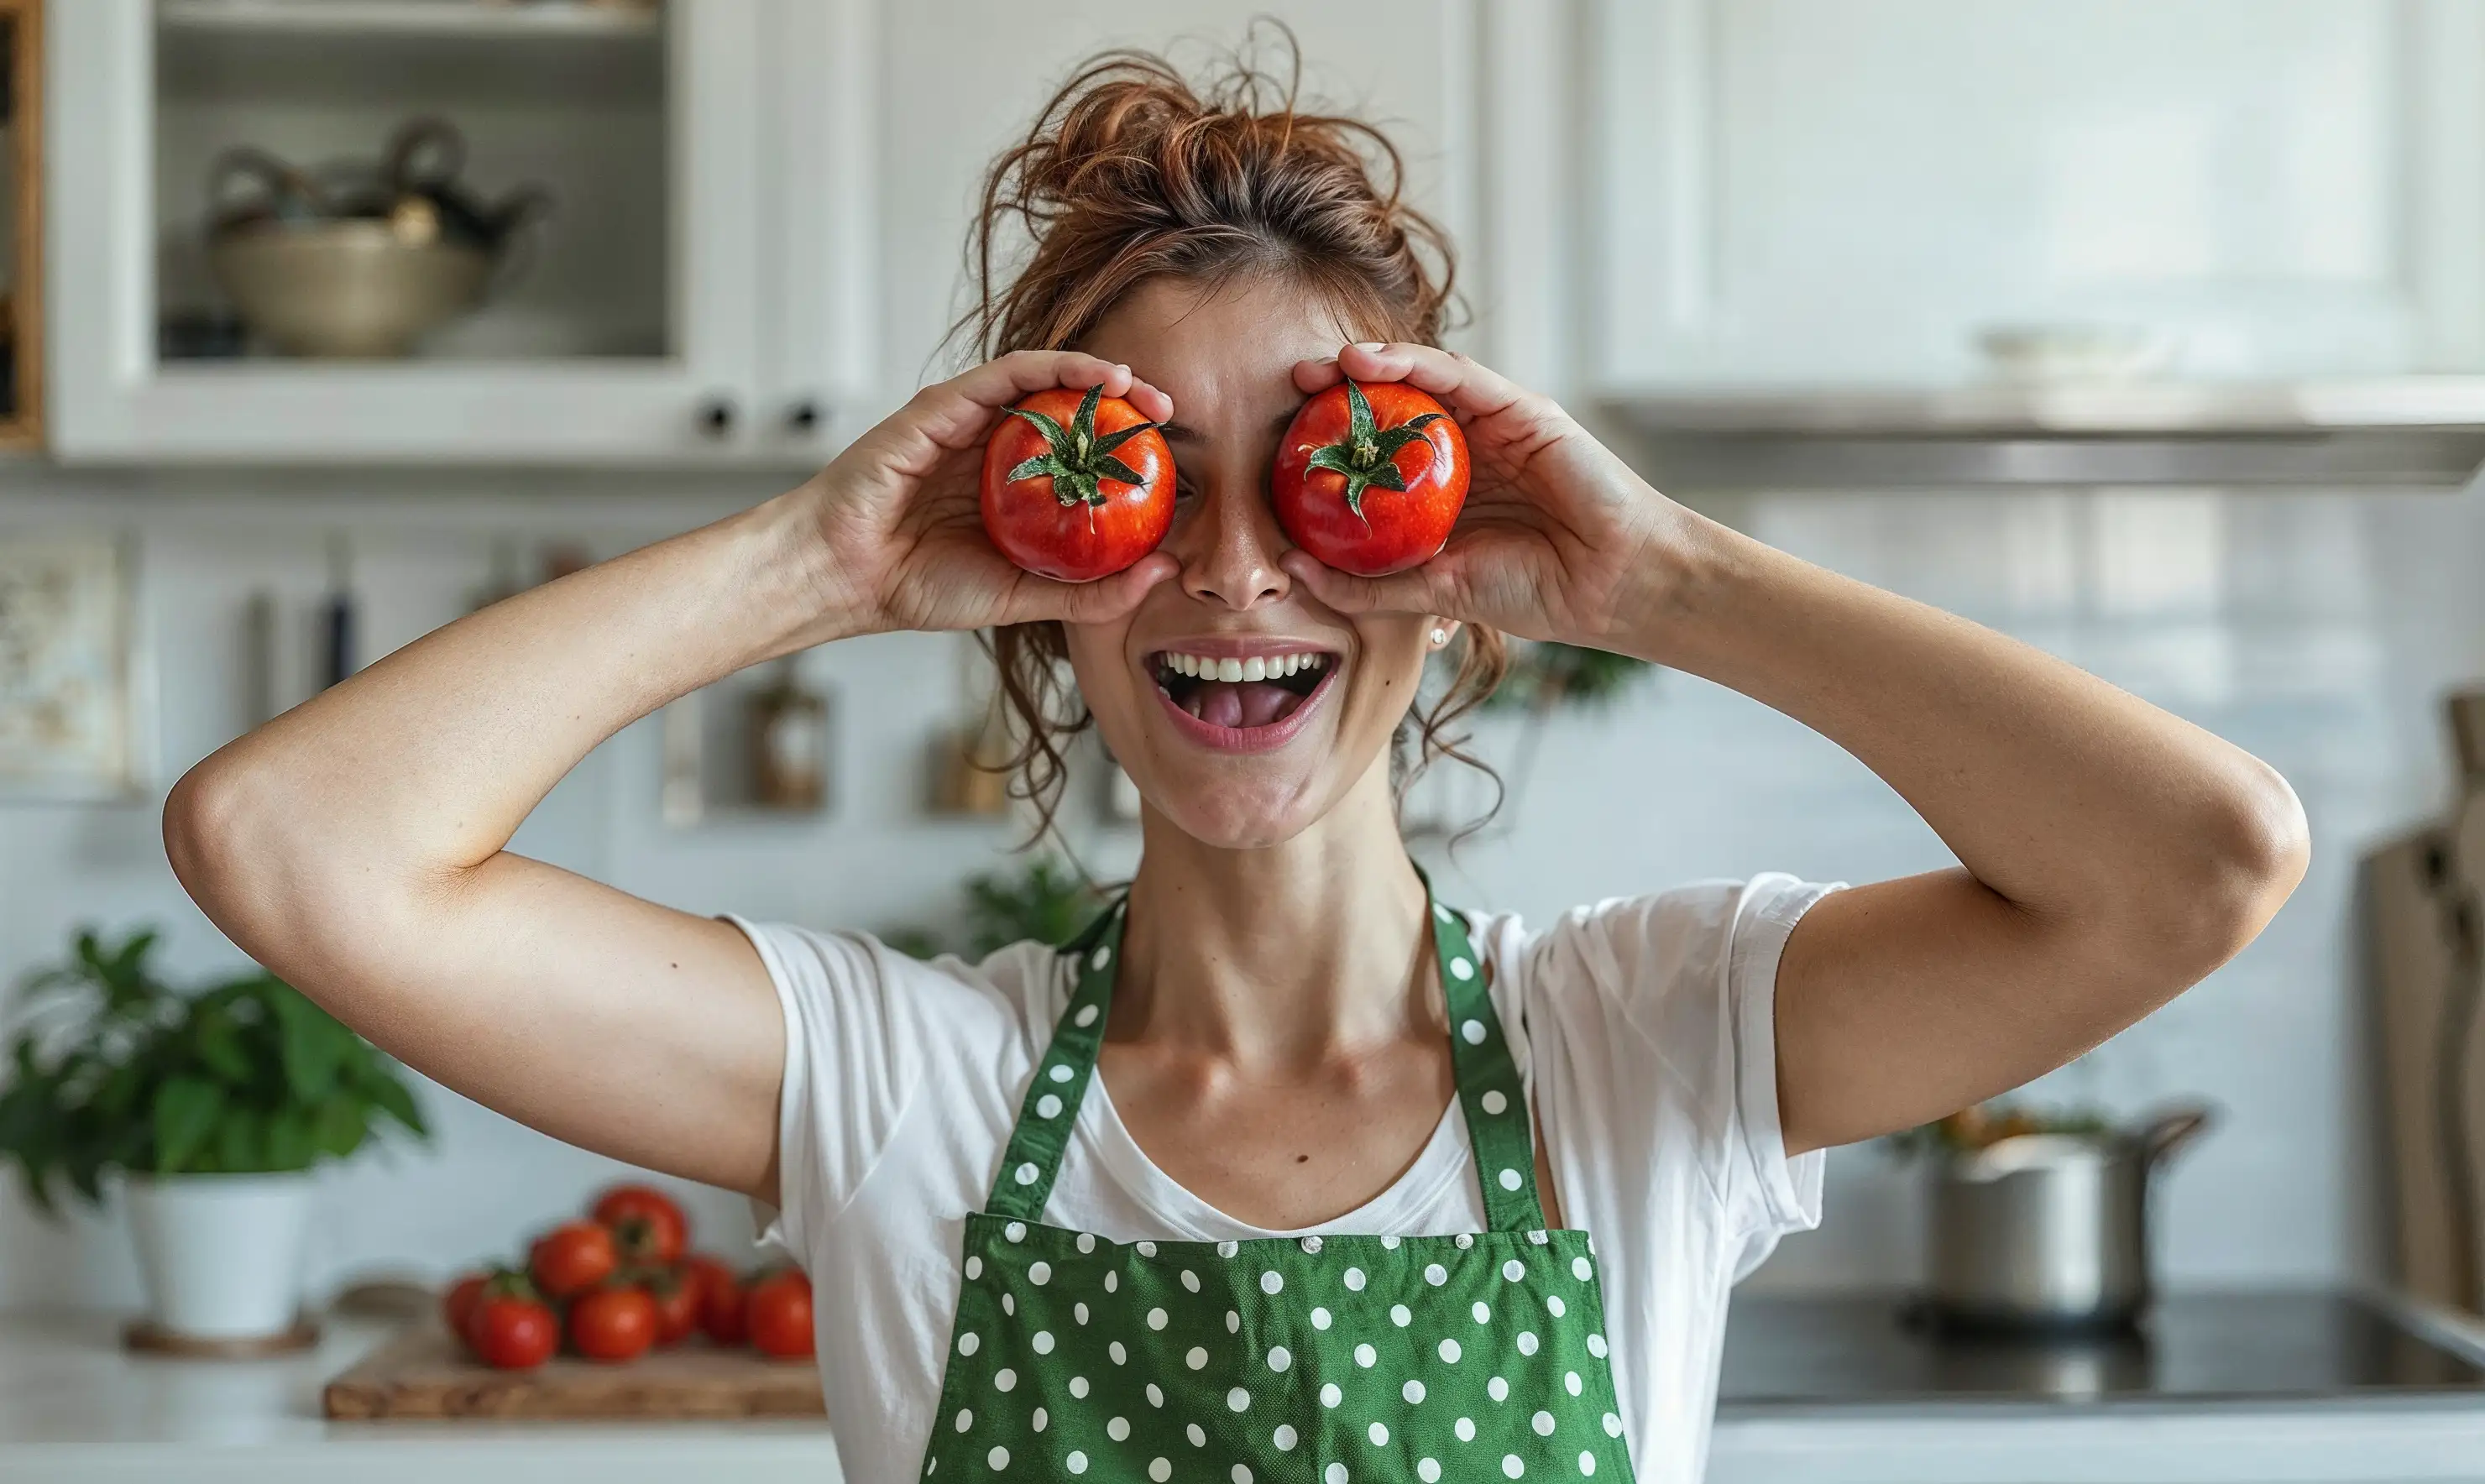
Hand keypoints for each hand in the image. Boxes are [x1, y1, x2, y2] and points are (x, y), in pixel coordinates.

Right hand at [798, 351, 1180, 634]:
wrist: (844, 579)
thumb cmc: (919, 587)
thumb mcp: (1024, 598)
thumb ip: (1091, 590)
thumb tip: (1166, 574)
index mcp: (1010, 487)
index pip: (1079, 455)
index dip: (1125, 448)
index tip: (1174, 457)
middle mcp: (992, 446)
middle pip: (1068, 410)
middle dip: (1123, 404)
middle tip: (1170, 413)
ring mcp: (967, 422)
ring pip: (1043, 382)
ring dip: (1099, 377)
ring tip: (1142, 391)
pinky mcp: (942, 405)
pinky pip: (1006, 374)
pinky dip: (1055, 366)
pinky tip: (1098, 375)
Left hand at [1275, 343, 1672, 648]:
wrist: (1611, 585)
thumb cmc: (1534, 592)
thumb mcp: (1434, 593)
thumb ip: (1367, 584)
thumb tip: (1293, 569)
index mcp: (1440, 496)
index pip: (1374, 458)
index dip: (1329, 446)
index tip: (1279, 444)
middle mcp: (1462, 454)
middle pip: (1390, 413)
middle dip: (1337, 398)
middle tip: (1289, 388)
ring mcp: (1490, 427)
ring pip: (1419, 383)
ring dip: (1365, 369)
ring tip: (1318, 369)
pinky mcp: (1518, 407)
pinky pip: (1457, 374)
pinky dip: (1411, 361)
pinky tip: (1367, 361)